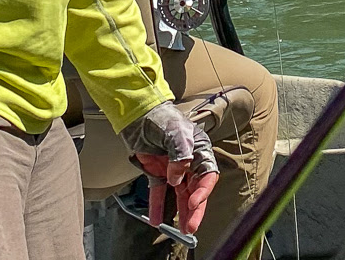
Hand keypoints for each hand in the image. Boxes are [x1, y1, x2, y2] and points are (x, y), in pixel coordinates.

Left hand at [120, 102, 218, 234]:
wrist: (137, 113)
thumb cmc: (161, 116)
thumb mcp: (175, 132)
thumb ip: (180, 155)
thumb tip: (176, 178)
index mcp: (199, 150)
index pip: (207, 175)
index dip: (203, 191)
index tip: (194, 203)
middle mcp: (188, 161)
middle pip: (195, 189)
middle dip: (194, 209)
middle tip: (191, 226)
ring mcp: (172, 167)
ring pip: (180, 194)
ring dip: (181, 211)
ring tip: (182, 230)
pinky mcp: (157, 171)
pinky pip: (159, 192)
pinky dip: (158, 206)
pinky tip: (157, 220)